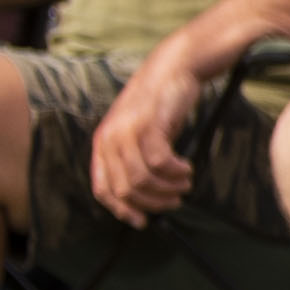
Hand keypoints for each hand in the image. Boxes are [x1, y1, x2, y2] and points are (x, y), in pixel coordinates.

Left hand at [86, 42, 214, 222]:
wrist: (172, 68)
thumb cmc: (160, 103)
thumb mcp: (139, 132)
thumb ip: (134, 158)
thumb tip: (144, 194)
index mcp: (103, 143)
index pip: (103, 188)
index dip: (122, 210)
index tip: (143, 221)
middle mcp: (109, 139)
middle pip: (124, 189)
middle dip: (152, 202)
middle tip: (175, 200)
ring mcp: (127, 132)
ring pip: (141, 179)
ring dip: (167, 188)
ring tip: (184, 183)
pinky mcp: (148, 125)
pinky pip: (159, 162)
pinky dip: (176, 172)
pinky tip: (186, 168)